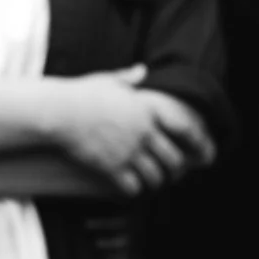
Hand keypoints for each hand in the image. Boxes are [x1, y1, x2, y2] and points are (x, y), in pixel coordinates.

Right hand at [45, 67, 210, 193]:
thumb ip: (129, 78)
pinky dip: (135, 189)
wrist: (58, 111)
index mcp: (148, 110)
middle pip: (174, 159)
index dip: (197, 142)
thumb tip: (142, 69)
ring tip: (152, 182)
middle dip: (175, 169)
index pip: (184, 127)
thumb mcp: (109, 81)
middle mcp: (144, 132)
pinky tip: (130, 187)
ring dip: (156, 182)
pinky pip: (134, 187)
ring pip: (156, 177)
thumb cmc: (81, 93)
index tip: (200, 151)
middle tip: (172, 173)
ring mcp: (129, 151)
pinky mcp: (112, 167)